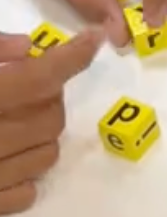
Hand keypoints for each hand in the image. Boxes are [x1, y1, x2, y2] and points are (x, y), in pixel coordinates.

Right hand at [0, 28, 101, 213]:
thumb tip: (28, 46)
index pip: (39, 77)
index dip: (72, 56)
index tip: (94, 38)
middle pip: (51, 117)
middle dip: (48, 99)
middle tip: (28, 91)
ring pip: (47, 154)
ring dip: (39, 136)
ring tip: (12, 125)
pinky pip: (27, 191)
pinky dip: (24, 174)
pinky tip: (6, 159)